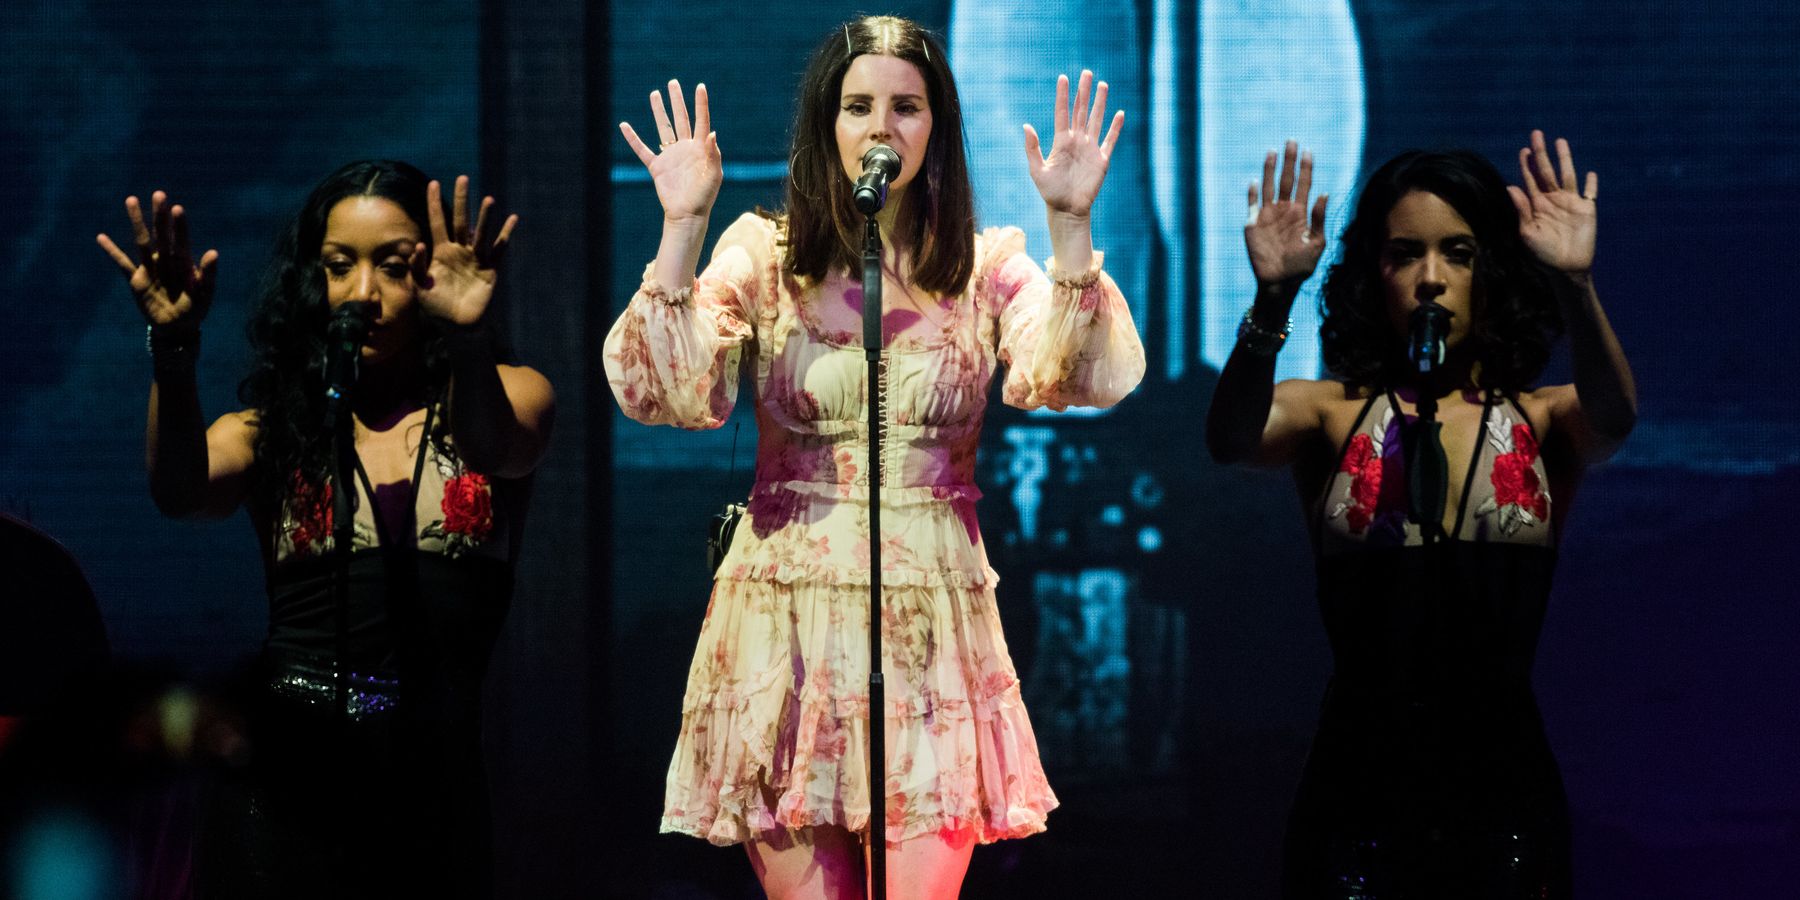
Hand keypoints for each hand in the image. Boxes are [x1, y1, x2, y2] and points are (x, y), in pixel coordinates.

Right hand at [97, 191, 218, 328]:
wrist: (177, 327)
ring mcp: (151, 268)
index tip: (177, 208)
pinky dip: (112, 251)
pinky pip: (122, 264)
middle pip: (161, 235)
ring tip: (131, 199)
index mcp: (184, 263)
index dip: (179, 226)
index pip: (181, 241)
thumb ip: (209, 275)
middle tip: (159, 193)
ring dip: (137, 222)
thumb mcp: (205, 294)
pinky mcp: (137, 280)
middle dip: (160, 216)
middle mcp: (166, 261)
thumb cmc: (195, 309)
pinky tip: (101, 237)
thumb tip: (214, 252)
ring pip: (142, 242)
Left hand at [413, 176, 518, 325]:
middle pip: (459, 220)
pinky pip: (498, 249)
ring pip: (480, 232)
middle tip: (462, 178)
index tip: (433, 183)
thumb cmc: (437, 308)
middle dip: (460, 200)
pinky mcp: (490, 270)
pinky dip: (505, 235)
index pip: (437, 222)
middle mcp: (459, 251)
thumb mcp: (419, 288)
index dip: (434, 203)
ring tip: (488, 199)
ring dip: (484, 216)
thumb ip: (416, 267)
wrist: (458, 327)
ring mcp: (475, 259)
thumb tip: (418, 244)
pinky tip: (512, 220)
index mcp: (440, 252)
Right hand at [619, 80, 720, 224]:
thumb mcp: (714, 175)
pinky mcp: (657, 167)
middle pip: (680, 118)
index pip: (701, 121)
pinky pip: (642, 150)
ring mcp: (670, 156)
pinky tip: (624, 126)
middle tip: (672, 82)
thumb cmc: (705, 196)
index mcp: (700, 148)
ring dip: (659, 111)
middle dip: (677, 100)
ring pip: (663, 128)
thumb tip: (712, 132)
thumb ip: (713, 154)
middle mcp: (685, 148)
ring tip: (655, 93)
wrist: (688, 215)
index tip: (700, 87)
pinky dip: (633, 138)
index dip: (701, 104)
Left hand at [1024, 70, 1124, 218]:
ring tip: (1102, 85)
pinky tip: (1119, 114)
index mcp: (1061, 142)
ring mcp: (1090, 149)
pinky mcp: (1102, 160)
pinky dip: (1115, 128)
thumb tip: (1026, 125)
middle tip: (1087, 73)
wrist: (1067, 209)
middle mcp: (1077, 141)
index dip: (1063, 96)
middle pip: (1081, 111)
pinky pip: (1110, 140)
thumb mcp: (1036, 170)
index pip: (1062, 113)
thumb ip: (1032, 148)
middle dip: (1084, 92)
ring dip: (1100, 103)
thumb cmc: (1049, 192)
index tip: (1063, 78)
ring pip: (1096, 120)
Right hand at [1244, 141, 1328, 287]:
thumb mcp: (1317, 242)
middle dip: (1289, 161)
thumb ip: (1319, 218)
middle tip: (1292, 141)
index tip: (1308, 151)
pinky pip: (1252, 204)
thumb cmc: (1302, 266)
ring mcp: (1268, 215)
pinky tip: (1255, 181)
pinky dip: (1253, 193)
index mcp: (1300, 212)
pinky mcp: (1253, 224)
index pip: (1304, 184)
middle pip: (1286, 179)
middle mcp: (1284, 210)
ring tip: (1273, 151)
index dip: (1306, 168)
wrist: (1280, 282)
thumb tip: (1324, 192)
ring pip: (1269, 186)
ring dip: (1270, 169)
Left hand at [1508, 129, 1596, 274]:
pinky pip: (1590, 193)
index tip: (1523, 150)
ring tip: (1560, 142)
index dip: (1526, 165)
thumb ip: (1522, 209)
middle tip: (1536, 134)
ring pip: (1567, 175)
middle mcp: (1553, 200)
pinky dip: (1591, 183)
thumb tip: (1510, 187)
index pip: (1530, 180)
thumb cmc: (1542, 254)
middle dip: (1542, 153)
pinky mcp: (1587, 209)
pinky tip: (1590, 173)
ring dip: (1564, 159)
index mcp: (1536, 205)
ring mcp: (1570, 203)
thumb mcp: (1528, 232)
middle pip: (1547, 171)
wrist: (1566, 268)